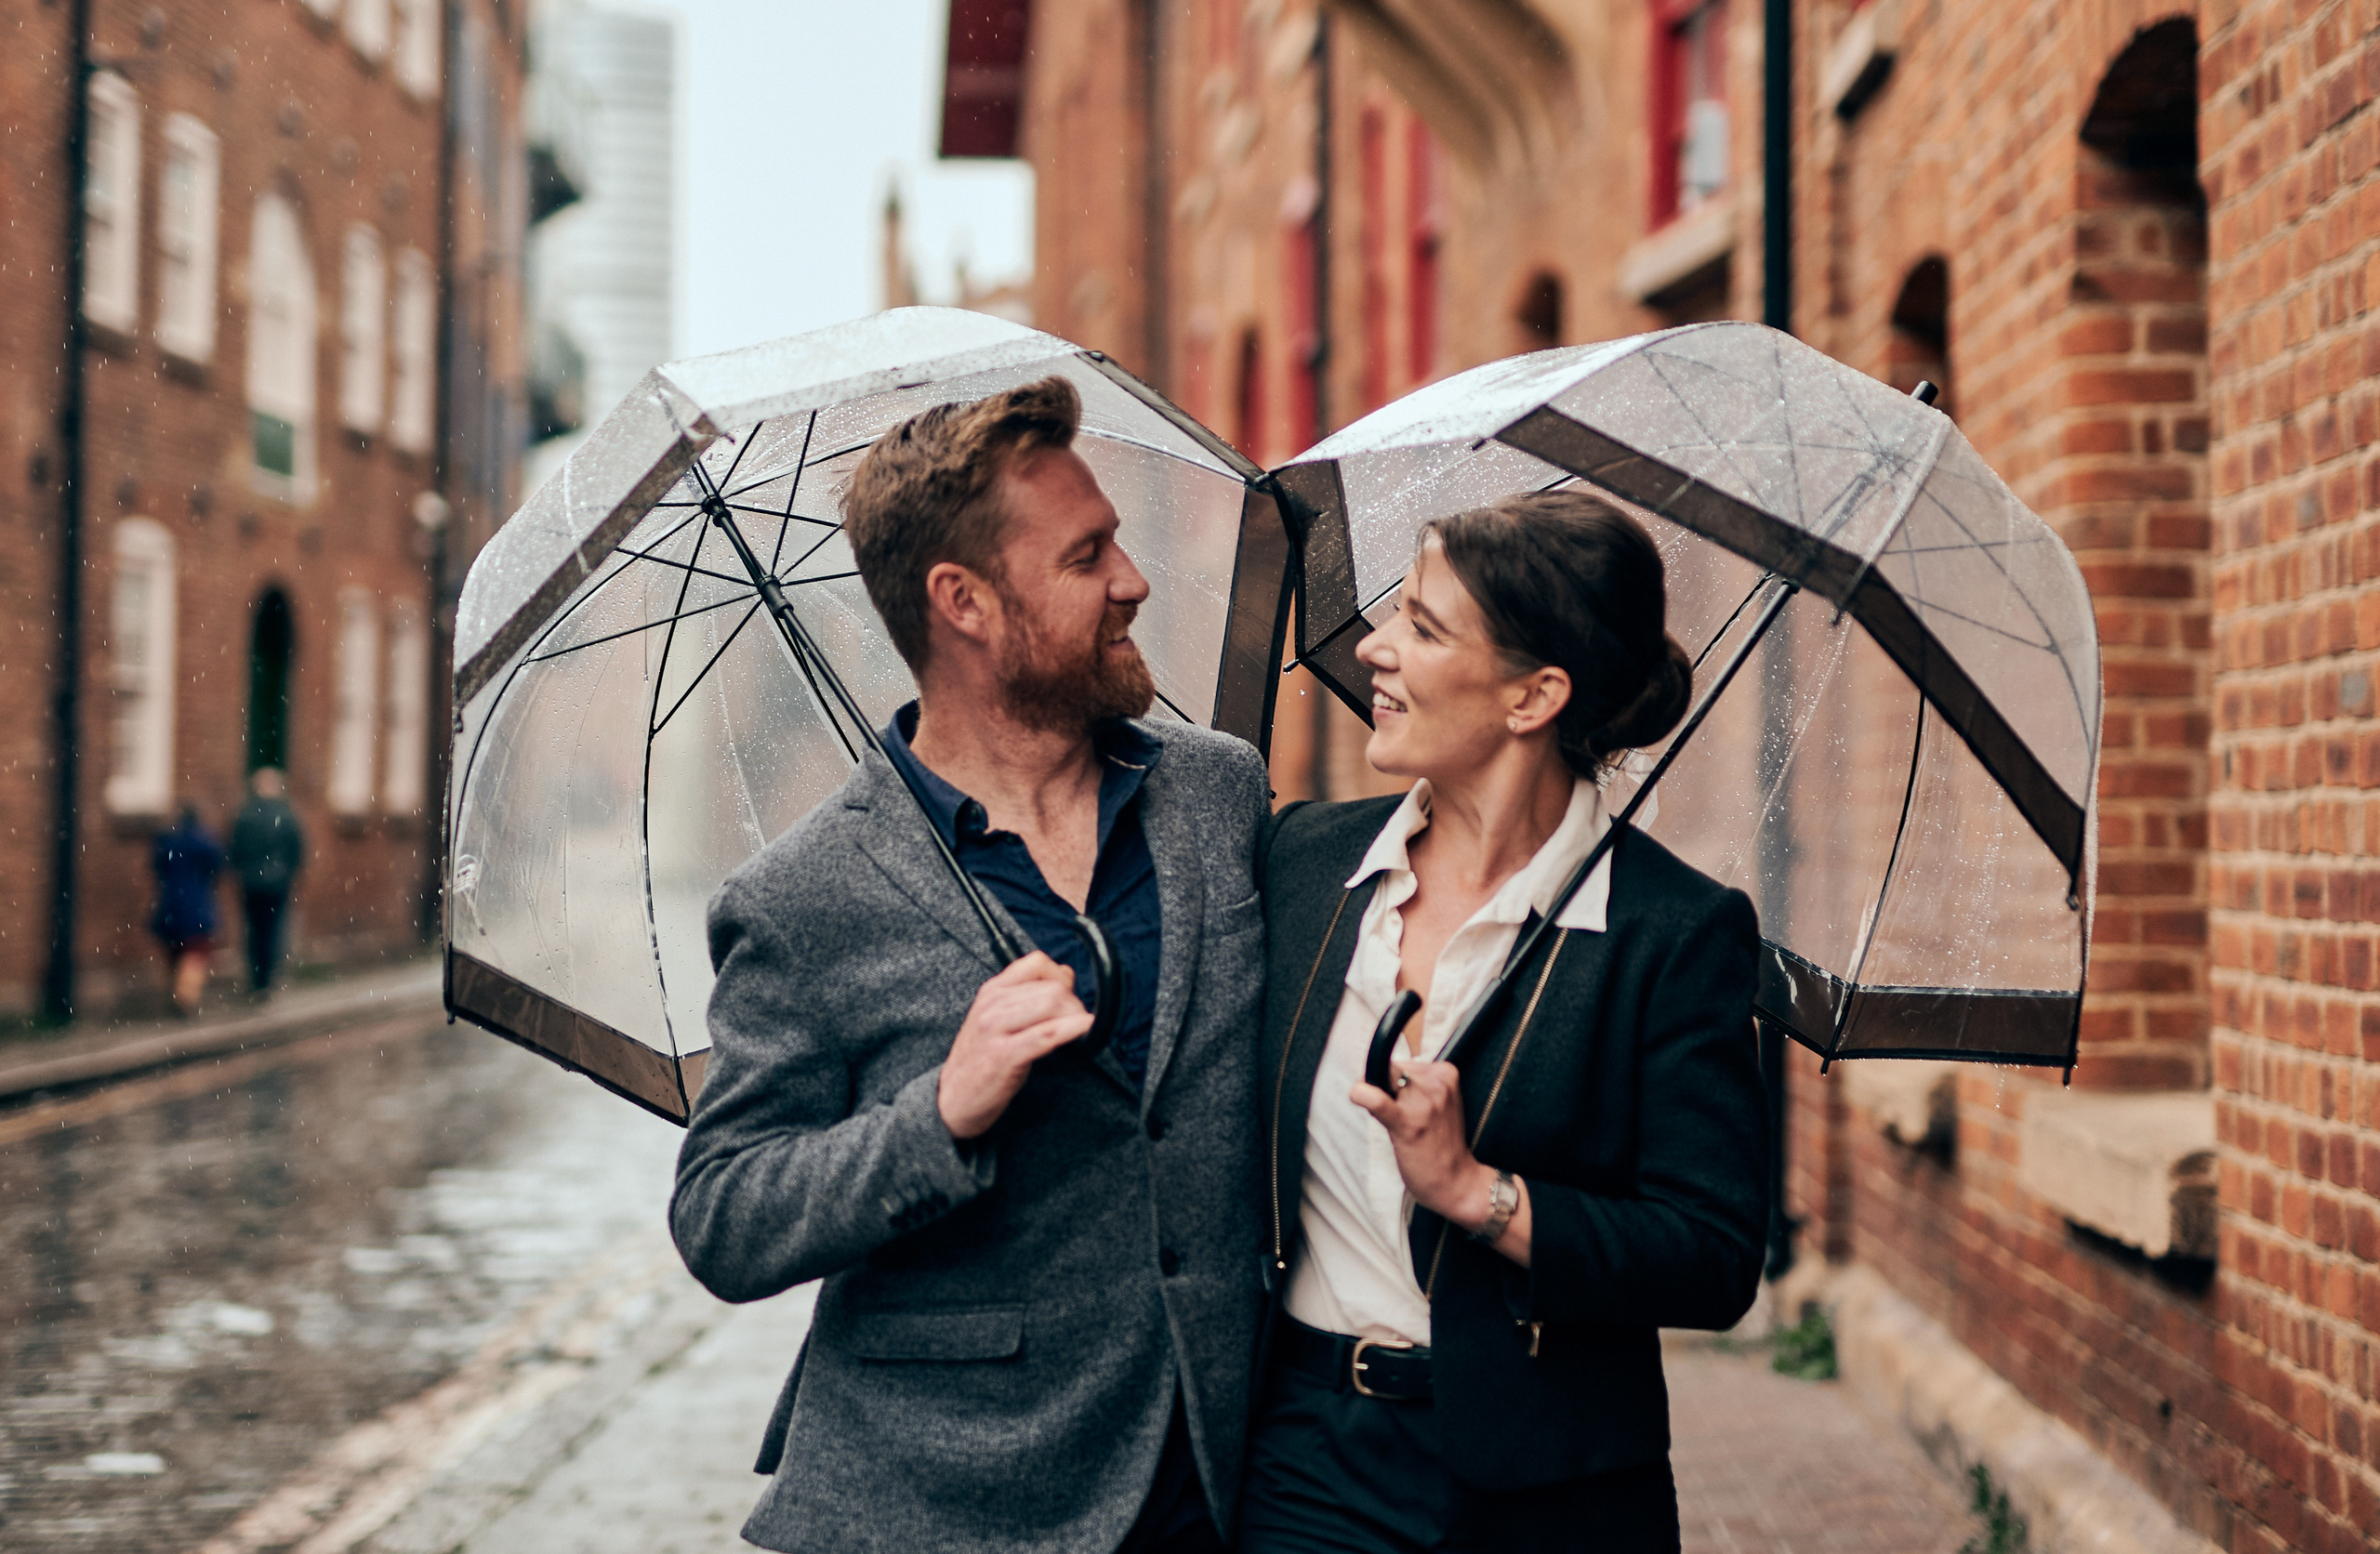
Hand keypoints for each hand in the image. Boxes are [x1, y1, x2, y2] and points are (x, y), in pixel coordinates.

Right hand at [938, 953, 1092, 1139]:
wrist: (952, 1099)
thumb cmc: (981, 1060)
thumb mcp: (997, 1019)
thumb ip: (1027, 996)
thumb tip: (1066, 975)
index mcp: (991, 991)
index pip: (1036, 962)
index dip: (1061, 977)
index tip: (1068, 996)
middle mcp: (992, 1004)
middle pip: (1051, 986)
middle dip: (1074, 1003)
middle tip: (1076, 1022)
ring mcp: (995, 1028)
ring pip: (1052, 1003)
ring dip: (1075, 1016)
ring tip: (1076, 1032)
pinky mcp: (1004, 1055)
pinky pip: (1047, 1034)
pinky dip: (1072, 1029)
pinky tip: (1084, 1029)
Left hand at [1351, 1057, 1496, 1226]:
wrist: (1457, 1181)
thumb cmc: (1441, 1144)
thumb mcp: (1437, 1103)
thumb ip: (1415, 1085)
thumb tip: (1375, 1074)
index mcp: (1447, 1074)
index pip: (1405, 1062)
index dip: (1394, 1082)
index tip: (1401, 1101)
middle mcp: (1438, 1083)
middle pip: (1392, 1068)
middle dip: (1385, 1087)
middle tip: (1397, 1115)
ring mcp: (1425, 1102)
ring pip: (1382, 1079)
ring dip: (1376, 1098)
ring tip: (1395, 1124)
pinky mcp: (1408, 1122)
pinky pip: (1377, 1099)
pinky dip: (1361, 1095)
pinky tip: (1357, 1096)